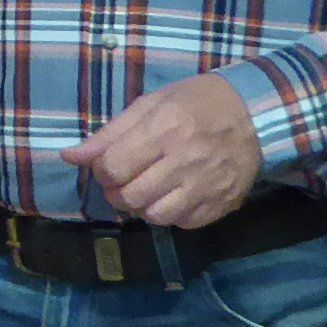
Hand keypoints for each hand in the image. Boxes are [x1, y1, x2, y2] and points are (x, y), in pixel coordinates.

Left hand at [66, 73, 262, 228]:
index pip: (113, 167)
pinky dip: (171, 214)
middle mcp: (185, 160)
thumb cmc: (196, 102)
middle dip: (117, 192)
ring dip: (141, 206)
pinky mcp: (221, 203)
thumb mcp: (150, 104)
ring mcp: (206, 185)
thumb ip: (109, 133)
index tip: (109, 164)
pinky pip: (183, 223)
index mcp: (164, 129)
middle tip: (124, 180)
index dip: (102, 170)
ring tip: (147, 189)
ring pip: (155, 216)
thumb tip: (70, 157)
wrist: (256, 114)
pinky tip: (173, 195)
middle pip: (130, 196)